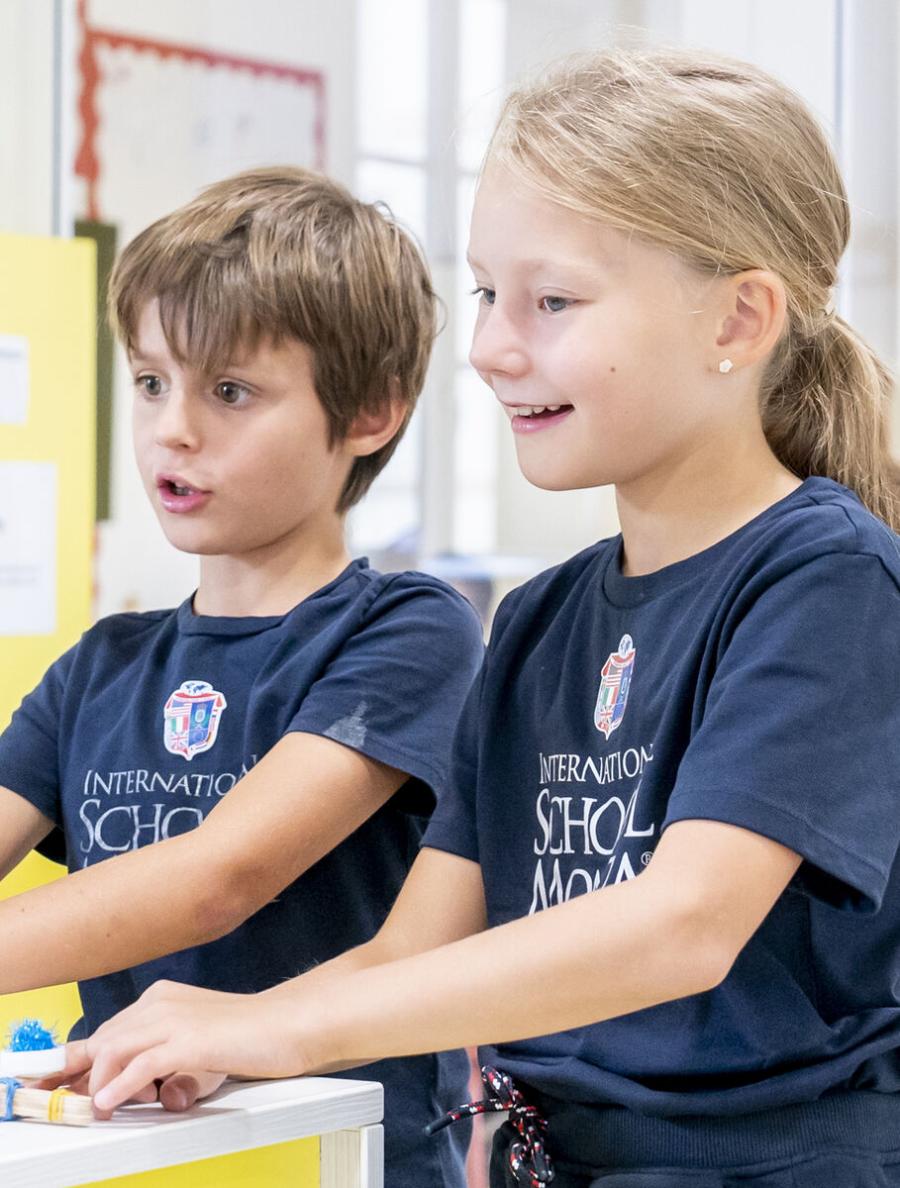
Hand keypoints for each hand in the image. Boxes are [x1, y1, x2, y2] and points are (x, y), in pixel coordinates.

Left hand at [61, 979, 313, 1113]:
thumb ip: (165, 1059)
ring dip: (96, 1084)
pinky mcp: (189, 1040)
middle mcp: (162, 1002)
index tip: (55, 1083)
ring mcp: (175, 1018)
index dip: (77, 1059)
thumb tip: (143, 1089)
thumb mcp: (196, 1042)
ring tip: (93, 1110)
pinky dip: (120, 1086)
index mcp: (162, 998)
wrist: (287, 1023)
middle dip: (77, 1074)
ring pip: (114, 1049)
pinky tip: (109, 1102)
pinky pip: (141, 1065)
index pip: (108, 1030)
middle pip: (102, 1039)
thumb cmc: (249, 1036)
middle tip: (64, 1103)